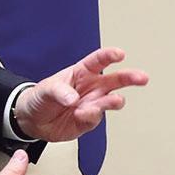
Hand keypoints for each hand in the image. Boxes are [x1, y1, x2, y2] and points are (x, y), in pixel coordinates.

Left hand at [14, 48, 148, 142]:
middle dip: (130, 78)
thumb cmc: (40, 97)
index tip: (119, 54)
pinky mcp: (89, 120)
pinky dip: (91, 117)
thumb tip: (74, 98)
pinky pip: (95, 118)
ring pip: (110, 101)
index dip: (109, 56)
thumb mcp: (45, 89)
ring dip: (114, 101)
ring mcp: (92, 104)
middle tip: (141, 78)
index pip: (98, 61)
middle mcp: (92, 87)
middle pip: (115, 80)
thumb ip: (60, 92)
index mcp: (82, 72)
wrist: (33, 120)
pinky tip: (81, 115)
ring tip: (116, 101)